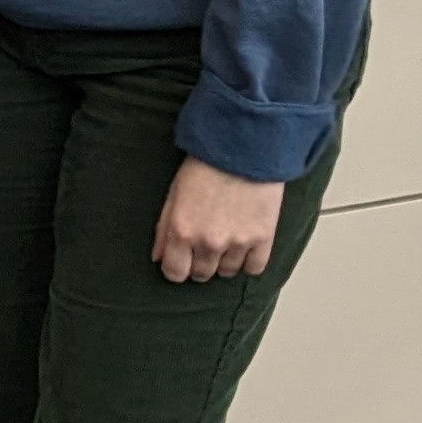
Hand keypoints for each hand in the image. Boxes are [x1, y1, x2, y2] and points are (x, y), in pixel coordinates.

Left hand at [152, 156, 283, 283]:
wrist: (244, 147)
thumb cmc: (206, 165)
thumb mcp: (174, 194)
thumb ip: (164, 229)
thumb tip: (158, 257)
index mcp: (181, 231)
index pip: (175, 273)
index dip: (177, 268)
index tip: (181, 260)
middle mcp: (208, 242)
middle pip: (201, 274)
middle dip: (199, 263)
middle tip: (204, 244)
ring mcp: (237, 243)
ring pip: (227, 272)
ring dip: (224, 261)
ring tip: (226, 239)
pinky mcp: (263, 238)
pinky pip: (254, 268)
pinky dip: (249, 261)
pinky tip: (245, 246)